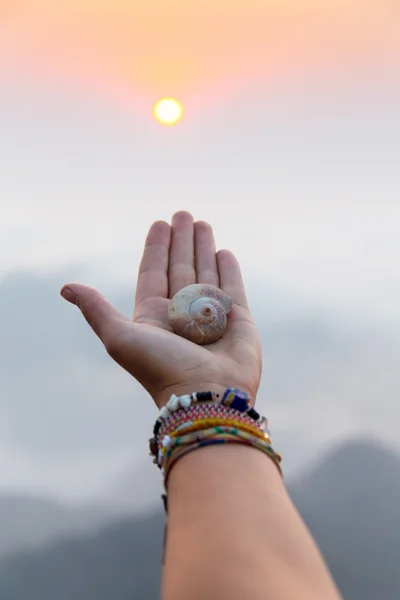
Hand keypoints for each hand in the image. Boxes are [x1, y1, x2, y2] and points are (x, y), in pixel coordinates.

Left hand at [60, 211, 261, 407]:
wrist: (205, 396)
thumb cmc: (160, 368)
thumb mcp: (120, 337)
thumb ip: (96, 310)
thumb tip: (66, 287)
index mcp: (154, 316)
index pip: (153, 273)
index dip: (156, 248)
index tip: (160, 223)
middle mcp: (181, 314)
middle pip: (180, 268)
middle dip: (181, 241)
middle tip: (183, 215)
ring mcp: (210, 316)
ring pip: (206, 272)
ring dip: (203, 248)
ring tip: (203, 223)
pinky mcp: (238, 321)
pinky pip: (232, 288)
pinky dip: (228, 269)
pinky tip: (223, 251)